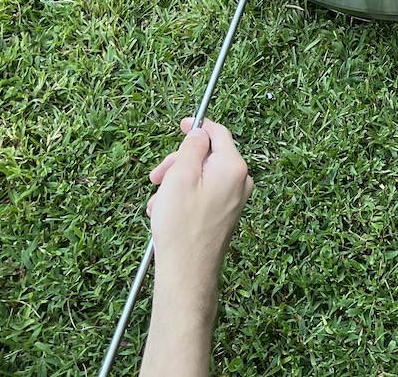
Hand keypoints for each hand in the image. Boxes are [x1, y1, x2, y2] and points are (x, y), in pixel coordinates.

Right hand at [147, 118, 253, 289]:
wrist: (188, 272)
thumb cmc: (182, 227)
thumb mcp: (181, 176)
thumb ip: (192, 148)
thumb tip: (200, 133)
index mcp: (233, 167)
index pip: (219, 134)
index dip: (198, 128)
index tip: (182, 125)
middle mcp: (240, 181)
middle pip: (208, 156)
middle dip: (179, 163)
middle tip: (157, 177)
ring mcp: (235, 199)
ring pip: (202, 176)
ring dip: (177, 183)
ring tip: (158, 203)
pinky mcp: (226, 213)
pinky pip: (204, 194)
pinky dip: (183, 197)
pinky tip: (165, 213)